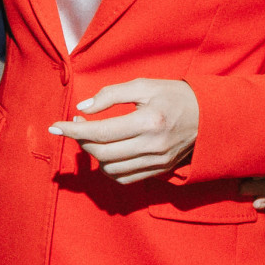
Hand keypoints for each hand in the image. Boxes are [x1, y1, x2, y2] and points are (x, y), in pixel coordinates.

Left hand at [49, 78, 200, 183]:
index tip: (55, 126)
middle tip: (77, 126)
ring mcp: (157, 162)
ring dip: (94, 155)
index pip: (101, 131)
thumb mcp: (144, 85)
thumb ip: (111, 94)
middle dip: (81, 140)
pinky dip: (109, 169)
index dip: (73, 130)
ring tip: (93, 137)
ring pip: (110, 169)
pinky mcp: (159, 171)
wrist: (209, 115)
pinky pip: (124, 178)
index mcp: (149, 121)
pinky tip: (107, 153)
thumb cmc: (173, 95)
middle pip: (102, 153)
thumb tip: (83, 108)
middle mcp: (153, 146)